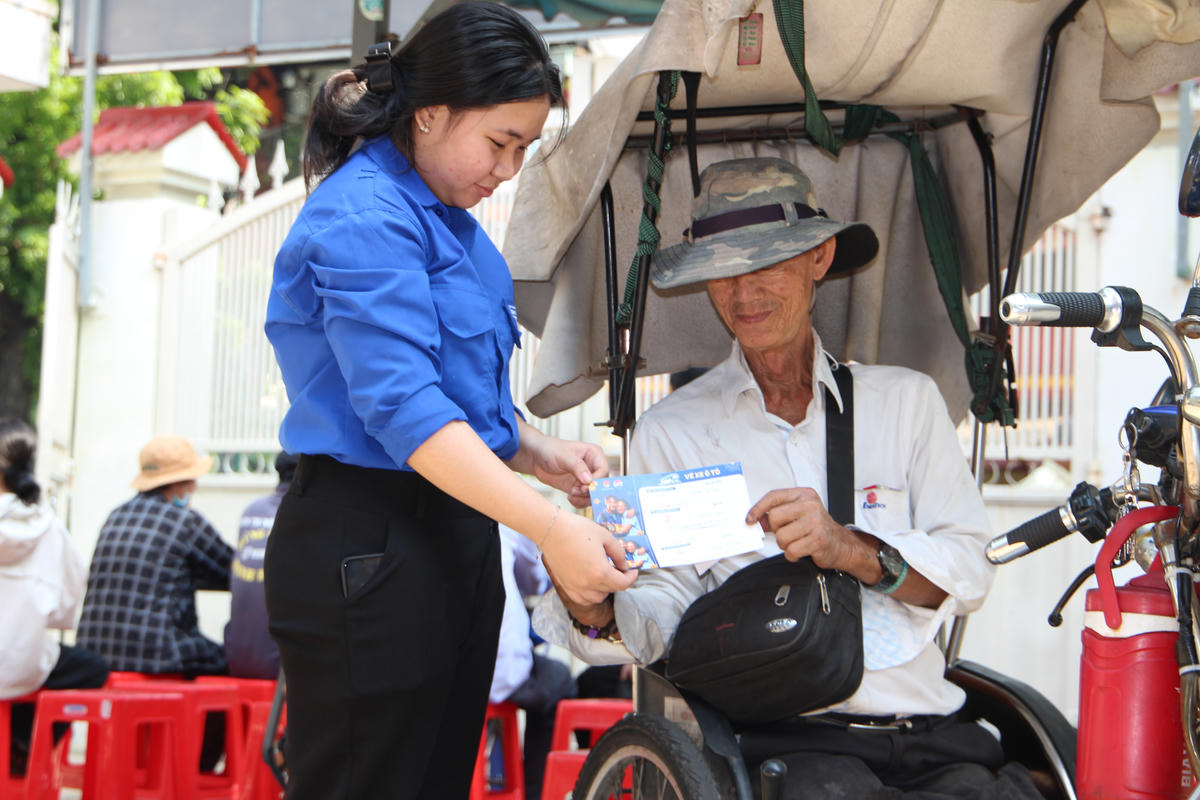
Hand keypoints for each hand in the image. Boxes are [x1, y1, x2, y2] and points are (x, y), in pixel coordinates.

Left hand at [529, 436, 609, 508]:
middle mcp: (593, 467)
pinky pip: (584, 499)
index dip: (597, 480)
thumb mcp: (563, 456)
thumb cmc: (550, 450)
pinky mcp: (578, 488)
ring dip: (584, 499)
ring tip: (571, 496)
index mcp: (594, 454)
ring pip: (594, 494)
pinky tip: (570, 498)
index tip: (585, 487)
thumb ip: (577, 466)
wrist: (536, 458)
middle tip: (577, 492)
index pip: (603, 470)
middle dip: (590, 491)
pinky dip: (579, 502)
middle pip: (601, 485)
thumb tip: (589, 480)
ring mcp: (586, 479)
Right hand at [540, 511, 636, 604]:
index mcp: (600, 572)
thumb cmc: (578, 529)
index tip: (633, 571)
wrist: (551, 530)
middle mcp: (588, 584)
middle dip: (618, 580)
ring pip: (597, 598)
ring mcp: (575, 587)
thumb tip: (624, 565)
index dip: (631, 577)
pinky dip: (590, 594)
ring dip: (605, 589)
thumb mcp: (605, 536)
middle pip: (611, 590)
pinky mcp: (566, 586)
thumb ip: (619, 553)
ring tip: (604, 575)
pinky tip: (591, 582)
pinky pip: (582, 598)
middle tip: (618, 568)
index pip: (623, 584)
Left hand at [746, 488, 878, 580]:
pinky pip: (791, 550)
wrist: (840, 544)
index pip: (774, 496)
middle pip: (775, 517)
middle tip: (788, 533)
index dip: (758, 508)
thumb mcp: (797, 514)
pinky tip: (802, 550)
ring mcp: (816, 522)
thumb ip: (777, 513)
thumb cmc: (816, 528)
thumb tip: (755, 520)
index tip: (750, 519)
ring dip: (785, 544)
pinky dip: (793, 554)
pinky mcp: (818, 539)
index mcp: (804, 495)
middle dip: (776, 530)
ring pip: (782, 536)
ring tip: (797, 542)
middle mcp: (810, 505)